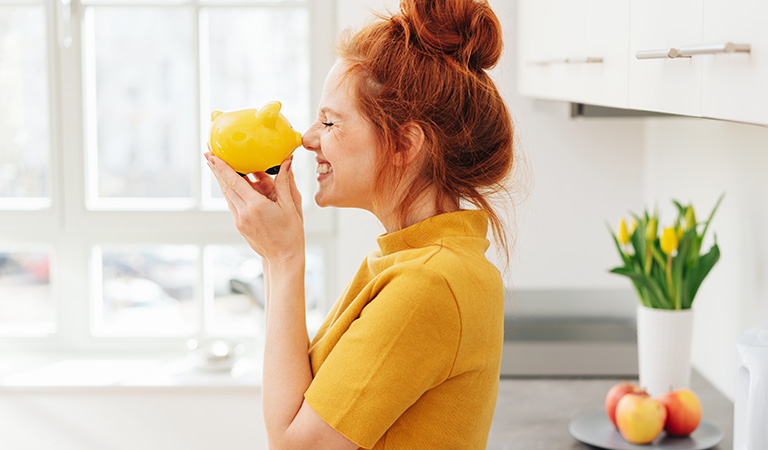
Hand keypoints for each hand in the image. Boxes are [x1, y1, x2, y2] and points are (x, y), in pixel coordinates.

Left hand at [205, 149, 303, 265]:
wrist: (284, 258)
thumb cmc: (291, 234)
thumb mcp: (291, 206)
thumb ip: (285, 182)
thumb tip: (286, 162)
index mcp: (256, 206)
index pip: (235, 181)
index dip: (222, 167)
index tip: (212, 154)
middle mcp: (244, 213)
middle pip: (226, 186)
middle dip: (216, 169)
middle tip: (208, 152)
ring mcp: (239, 220)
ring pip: (227, 195)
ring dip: (222, 179)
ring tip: (215, 164)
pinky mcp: (239, 225)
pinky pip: (233, 203)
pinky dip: (231, 190)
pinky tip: (231, 183)